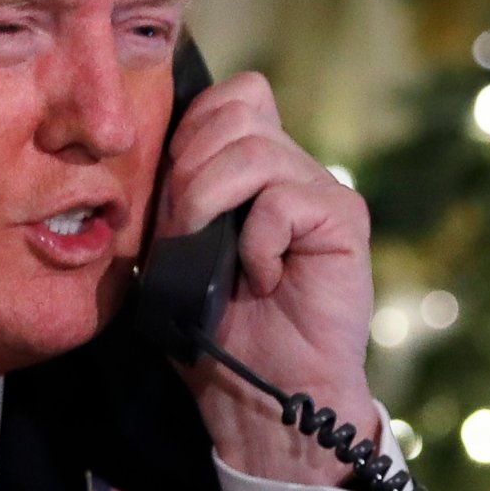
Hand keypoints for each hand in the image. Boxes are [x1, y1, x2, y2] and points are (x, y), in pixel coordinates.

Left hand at [154, 69, 381, 484]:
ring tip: (213, 252)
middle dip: (189, 166)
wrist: (266, 393)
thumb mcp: (174, 253)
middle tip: (184, 229)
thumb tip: (146, 150)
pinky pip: (283, 199)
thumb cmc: (218, 332)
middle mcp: (292, 169)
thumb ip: (173, 196)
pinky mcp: (344, 220)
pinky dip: (256, 241)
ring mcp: (322, 190)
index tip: (170, 192)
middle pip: (238, 107)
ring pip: (254, 150)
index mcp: (253, 169)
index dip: (191, 128)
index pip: (230, 96)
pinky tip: (260, 278)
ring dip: (211, 200)